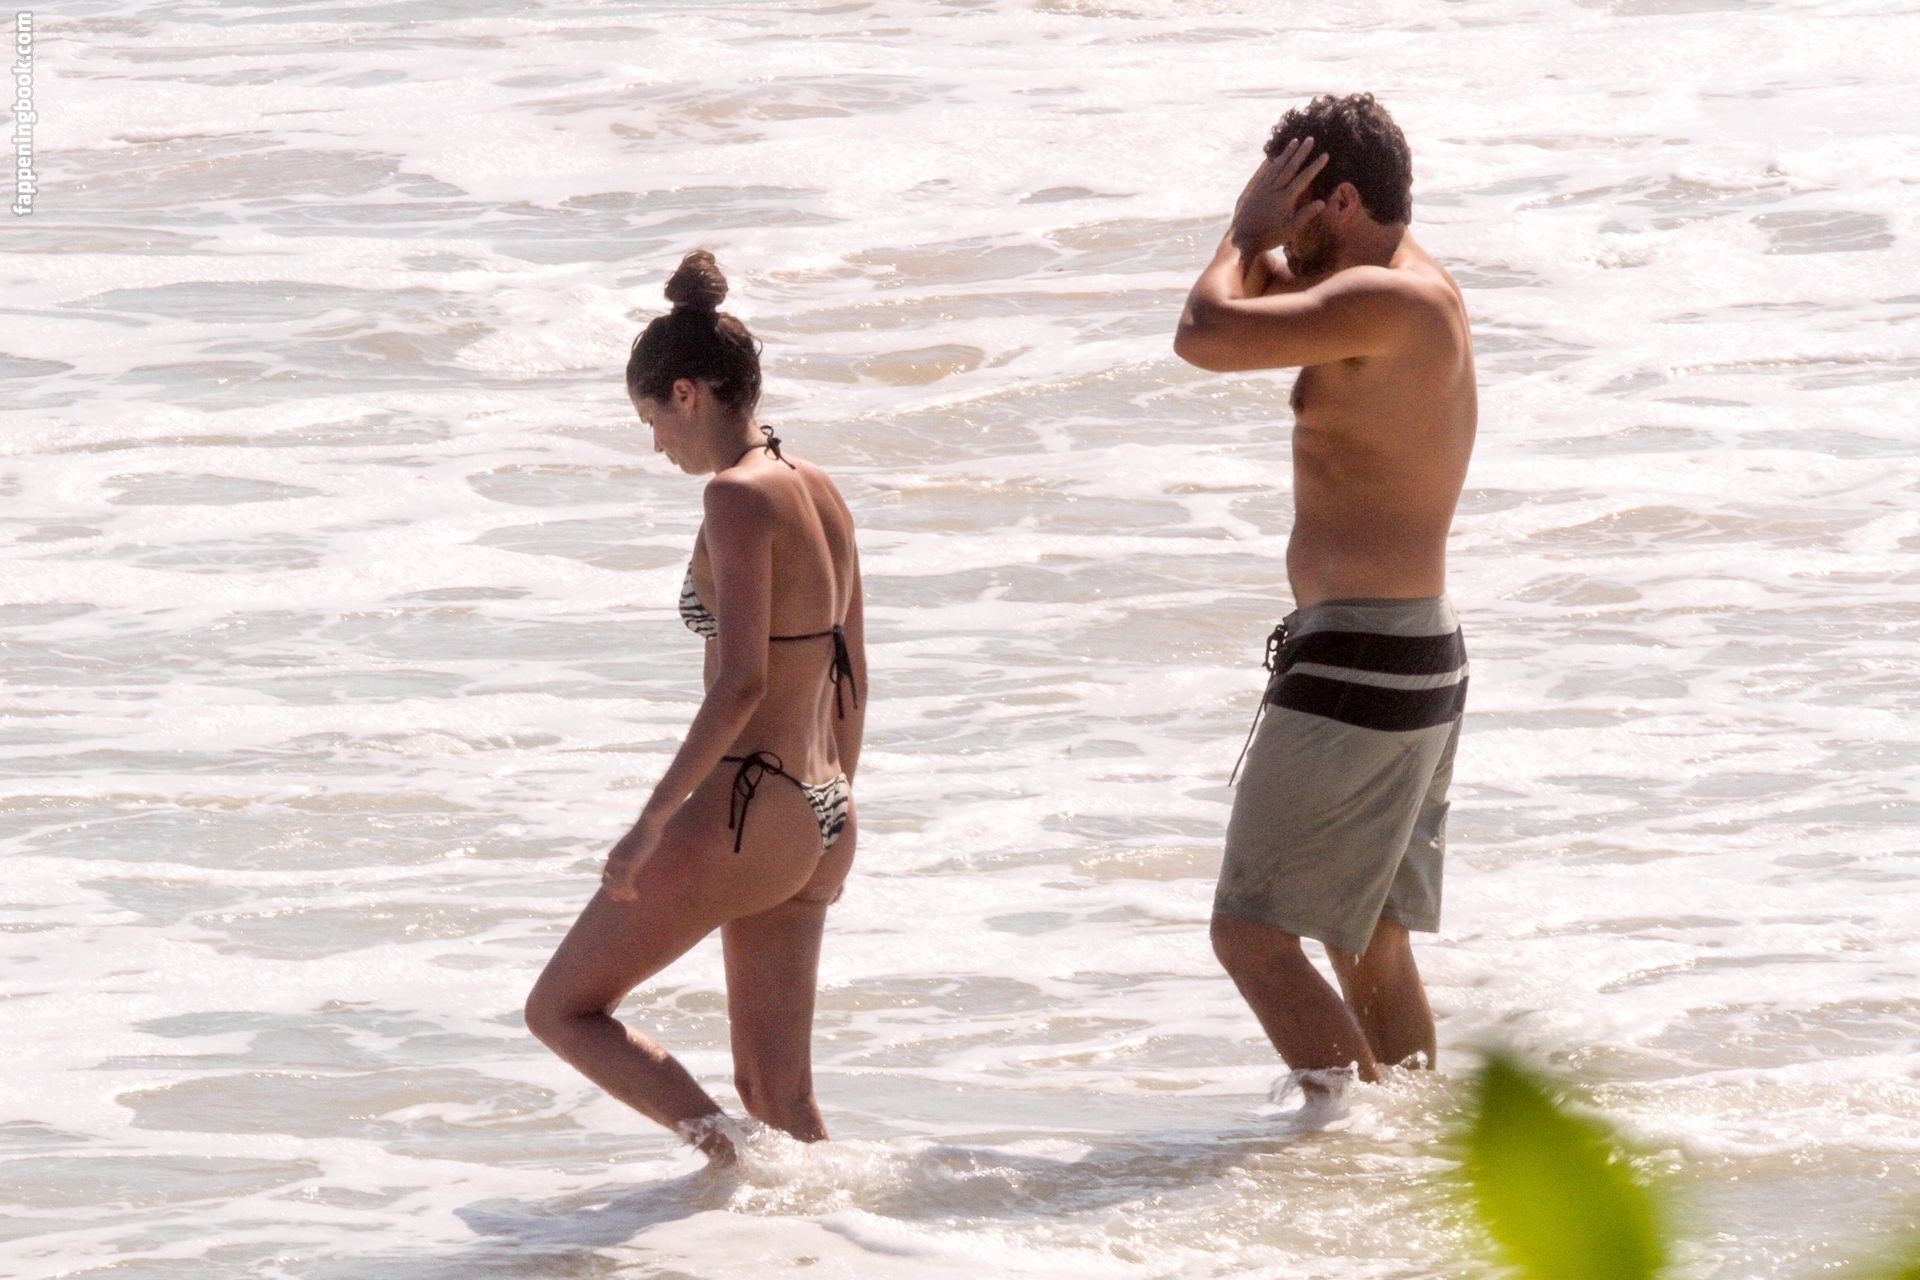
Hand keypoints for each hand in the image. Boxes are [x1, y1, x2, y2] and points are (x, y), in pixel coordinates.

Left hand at [599, 816, 663, 902]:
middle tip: (622, 899)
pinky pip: (625, 883)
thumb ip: (628, 849)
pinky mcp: (629, 865)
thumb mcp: (632, 841)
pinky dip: (628, 891)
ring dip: (622, 894)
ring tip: (631, 898)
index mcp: (613, 854)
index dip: (610, 884)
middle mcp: (613, 860)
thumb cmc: (644, 831)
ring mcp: (621, 863)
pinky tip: (635, 895)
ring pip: (615, 885)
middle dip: (613, 891)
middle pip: (607, 881)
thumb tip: (630, 850)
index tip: (620, 889)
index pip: (606, 873)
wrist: (648, 824)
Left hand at [1229, 136, 1329, 259]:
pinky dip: (1268, 163)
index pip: (1304, 178)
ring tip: (1294, 141)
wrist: (1242, 239)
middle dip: (1301, 152)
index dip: (1315, 166)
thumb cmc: (1269, 237)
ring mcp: (1261, 188)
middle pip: (1290, 167)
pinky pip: (1262, 172)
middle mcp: (1273, 189)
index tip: (1324, 155)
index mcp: (1285, 199)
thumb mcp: (1290, 230)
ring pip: (1276, 166)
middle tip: (1310, 139)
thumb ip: (1306, 215)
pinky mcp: (1252, 190)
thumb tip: (1322, 202)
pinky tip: (1272, 156)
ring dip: (1286, 153)